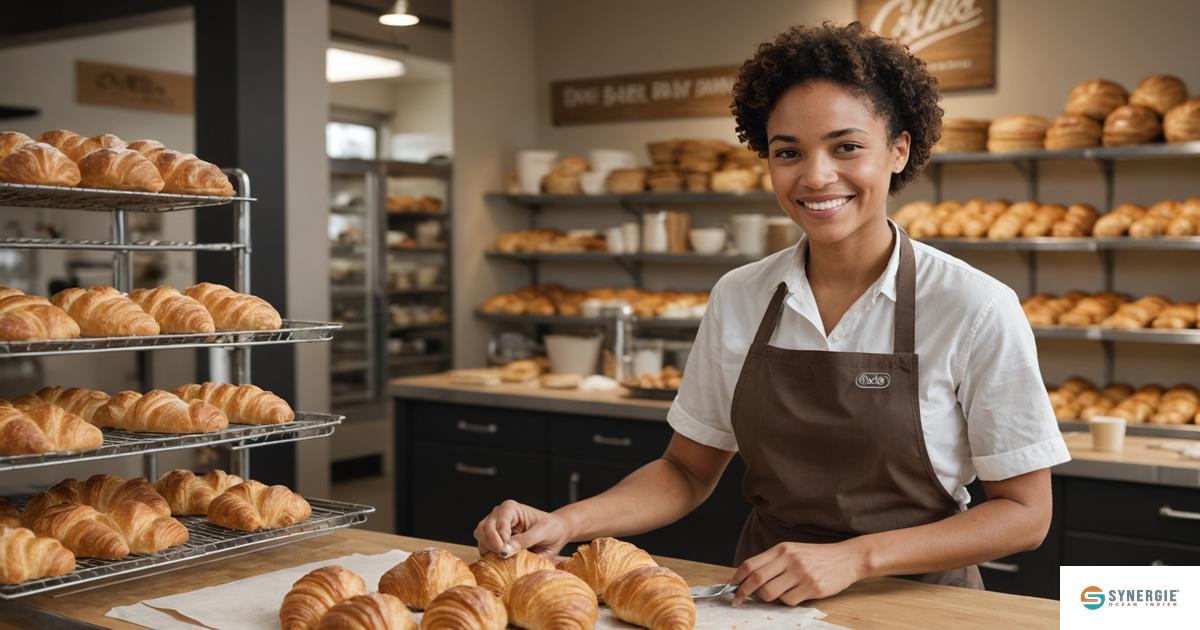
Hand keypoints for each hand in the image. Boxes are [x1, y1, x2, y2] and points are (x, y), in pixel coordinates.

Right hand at [474, 500, 571, 558]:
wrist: (556, 533)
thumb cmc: (551, 528)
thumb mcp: (542, 533)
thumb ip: (524, 540)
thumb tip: (504, 551)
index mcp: (510, 508)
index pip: (497, 522)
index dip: (500, 538)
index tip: (507, 552)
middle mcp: (499, 514)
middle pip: (484, 528)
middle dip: (492, 544)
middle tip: (504, 556)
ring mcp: (495, 526)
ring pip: (480, 536)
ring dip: (489, 549)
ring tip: (504, 557)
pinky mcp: (494, 539)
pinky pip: (483, 546)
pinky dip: (488, 554)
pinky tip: (502, 559)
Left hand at [729, 540, 865, 606]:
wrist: (846, 558)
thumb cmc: (816, 556)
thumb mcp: (793, 551)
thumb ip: (772, 562)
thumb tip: (748, 578)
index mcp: (782, 549)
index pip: (751, 564)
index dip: (737, 577)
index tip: (730, 587)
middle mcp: (790, 559)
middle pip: (756, 580)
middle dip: (743, 592)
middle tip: (738, 600)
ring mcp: (801, 574)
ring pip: (771, 594)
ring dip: (768, 598)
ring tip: (778, 592)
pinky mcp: (812, 587)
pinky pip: (789, 601)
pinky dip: (787, 601)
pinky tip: (796, 593)